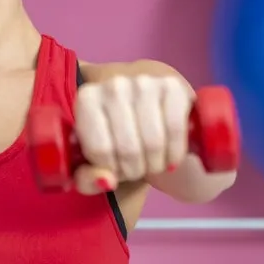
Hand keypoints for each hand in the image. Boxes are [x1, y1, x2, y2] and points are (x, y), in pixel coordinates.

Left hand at [73, 74, 191, 194]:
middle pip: (129, 148)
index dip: (110, 169)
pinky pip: (175, 129)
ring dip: (154, 164)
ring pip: (154, 142)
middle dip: (134, 170)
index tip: (113, 168)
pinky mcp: (171, 86)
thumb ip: (88, 179)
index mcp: (87, 99)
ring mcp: (144, 83)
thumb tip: (107, 181)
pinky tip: (169, 157)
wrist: (140, 107)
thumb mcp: (90, 163)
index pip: (101, 150)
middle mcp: (114, 85)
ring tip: (150, 164)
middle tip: (135, 169)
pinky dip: (174, 152)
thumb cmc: (112, 137)